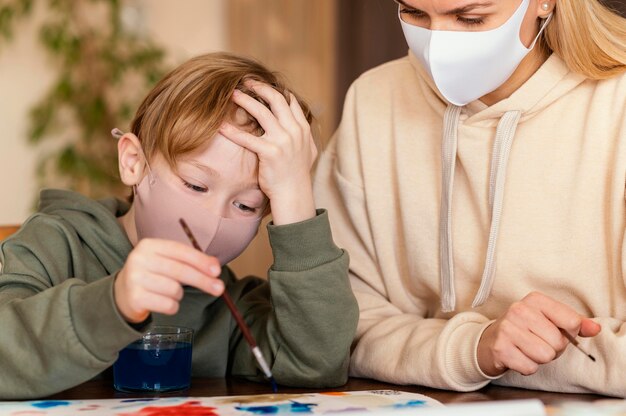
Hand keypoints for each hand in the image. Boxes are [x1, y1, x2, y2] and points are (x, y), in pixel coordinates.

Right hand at [114, 239, 223, 322]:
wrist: (122, 294)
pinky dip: (172, 306)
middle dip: (203, 280)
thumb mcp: (166, 261)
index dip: (201, 261)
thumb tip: (215, 268)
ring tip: (170, 292)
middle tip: (219, 289)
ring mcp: (135, 279)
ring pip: (175, 290)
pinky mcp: (135, 298)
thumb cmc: (153, 275)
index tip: (217, 271)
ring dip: (179, 294)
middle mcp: (139, 259)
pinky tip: (163, 302)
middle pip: (180, 271)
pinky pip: (168, 305)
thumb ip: (189, 261)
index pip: (180, 251)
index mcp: (149, 245)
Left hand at [219, 81, 316, 224]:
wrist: (294, 194)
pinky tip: (221, 126)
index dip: (276, 90)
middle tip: (246, 82)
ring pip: (261, 112)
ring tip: (233, 94)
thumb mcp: (308, 151)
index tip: (262, 84)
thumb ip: (304, 135)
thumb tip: (300, 123)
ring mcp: (283, 141)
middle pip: (276, 100)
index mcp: (302, 129)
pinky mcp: (270, 152)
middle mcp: (294, 131)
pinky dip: (233, 131)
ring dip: (245, 100)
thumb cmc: (297, 174)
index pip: (290, 101)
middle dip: (260, 87)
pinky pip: (247, 138)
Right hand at [477, 291, 600, 376]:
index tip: (553, 330)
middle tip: (537, 342)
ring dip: (539, 359)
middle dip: (552, 348)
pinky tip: (518, 356)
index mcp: (535, 300)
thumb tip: (595, 328)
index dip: (568, 333)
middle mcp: (519, 310)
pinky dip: (527, 367)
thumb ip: (575, 323)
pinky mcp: (500, 348)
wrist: (489, 341)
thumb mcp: (549, 320)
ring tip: (527, 349)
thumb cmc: (524, 330)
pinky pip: (530, 367)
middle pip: (558, 342)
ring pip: (545, 355)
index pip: (572, 321)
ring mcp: (507, 328)